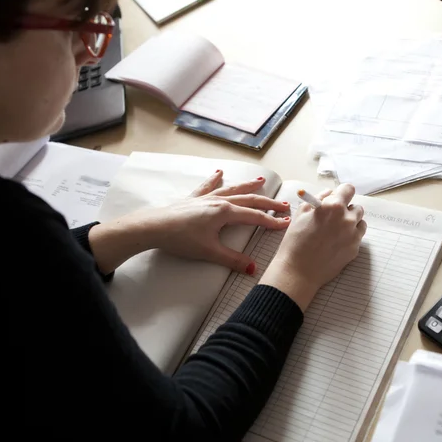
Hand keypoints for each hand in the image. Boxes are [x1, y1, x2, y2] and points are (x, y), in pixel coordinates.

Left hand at [88, 170, 291, 274]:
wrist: (154, 227)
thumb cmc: (180, 239)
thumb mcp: (209, 252)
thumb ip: (232, 260)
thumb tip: (252, 268)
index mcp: (225, 213)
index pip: (254, 216)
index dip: (272, 221)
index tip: (286, 223)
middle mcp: (218, 201)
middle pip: (248, 199)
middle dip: (267, 202)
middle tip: (283, 204)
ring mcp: (205, 198)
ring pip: (231, 189)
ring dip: (247, 186)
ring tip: (260, 180)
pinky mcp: (193, 199)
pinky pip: (207, 186)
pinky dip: (215, 180)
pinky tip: (219, 173)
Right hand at [260, 183, 366, 311]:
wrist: (298, 270)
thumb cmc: (295, 241)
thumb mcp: (301, 213)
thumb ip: (318, 199)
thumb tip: (329, 194)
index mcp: (333, 206)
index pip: (348, 189)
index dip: (342, 193)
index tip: (337, 198)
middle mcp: (347, 218)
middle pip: (356, 206)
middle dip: (346, 210)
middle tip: (332, 219)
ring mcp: (353, 234)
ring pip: (360, 221)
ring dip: (350, 222)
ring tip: (335, 231)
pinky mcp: (355, 248)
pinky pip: (358, 236)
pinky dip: (350, 236)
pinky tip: (336, 242)